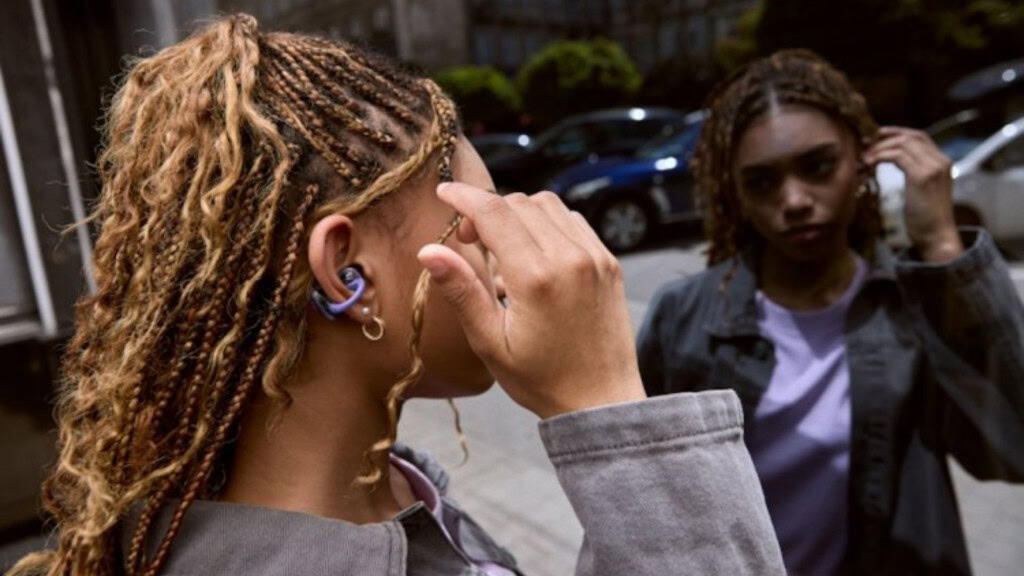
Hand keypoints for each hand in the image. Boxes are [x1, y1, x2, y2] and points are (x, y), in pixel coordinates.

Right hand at [417, 183, 645, 418]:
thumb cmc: (541, 379)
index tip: (444, 191)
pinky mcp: (610, 262)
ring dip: (518, 214)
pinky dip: (548, 224)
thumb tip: (428, 251)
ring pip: (548, 205)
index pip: (494, 213)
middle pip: (519, 203)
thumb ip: (462, 292)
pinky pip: (573, 221)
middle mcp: (570, 259)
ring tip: (503, 249)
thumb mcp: (490, 343)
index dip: (464, 196)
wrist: (602, 400)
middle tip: (470, 240)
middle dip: (487, 210)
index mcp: (536, 279)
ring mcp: (596, 257)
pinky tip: (535, 254)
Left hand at [863, 126, 962, 261]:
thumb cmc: (925, 218)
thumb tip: (890, 159)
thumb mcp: (921, 189)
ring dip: (879, 148)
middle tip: (864, 144)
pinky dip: (880, 156)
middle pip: (911, 136)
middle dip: (885, 137)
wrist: (936, 236)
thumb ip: (913, 171)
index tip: (876, 136)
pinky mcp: (922, 176)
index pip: (919, 136)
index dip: (896, 132)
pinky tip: (869, 164)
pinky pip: (898, 156)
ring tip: (864, 157)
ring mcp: (933, 167)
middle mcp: (941, 161)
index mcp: (942, 162)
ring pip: (903, 143)